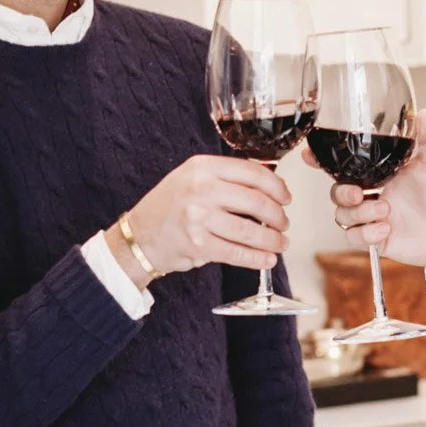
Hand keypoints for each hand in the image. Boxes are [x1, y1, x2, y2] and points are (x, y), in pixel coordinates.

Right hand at [106, 156, 289, 284]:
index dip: (277, 187)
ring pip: (251, 231)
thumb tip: (270, 185)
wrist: (139, 235)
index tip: (286, 198)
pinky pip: (237, 253)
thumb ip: (227, 178)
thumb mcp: (193, 178)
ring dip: (272, 240)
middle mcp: (201, 189)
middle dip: (278, 216)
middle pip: (257, 202)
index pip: (253, 173)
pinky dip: (257, 258)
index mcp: (203, 167)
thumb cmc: (170, 206)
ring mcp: (198, 218)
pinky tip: (267, 259)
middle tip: (284, 223)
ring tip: (280, 243)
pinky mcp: (198, 245)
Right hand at [303, 108, 425, 272]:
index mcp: (380, 171)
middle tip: (359, 193)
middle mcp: (371, 192)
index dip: (322, 159)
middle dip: (342, 192)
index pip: (344, 163)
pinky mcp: (374, 238)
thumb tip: (424, 114)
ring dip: (359, 213)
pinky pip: (353, 237)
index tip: (309, 155)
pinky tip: (386, 228)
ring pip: (342, 214)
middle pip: (336, 190)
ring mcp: (371, 216)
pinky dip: (367, 233)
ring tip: (385, 211)